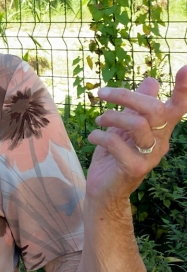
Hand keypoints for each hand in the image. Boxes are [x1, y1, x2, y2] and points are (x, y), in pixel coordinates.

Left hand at [87, 65, 186, 205]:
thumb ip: (137, 107)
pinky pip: (116, 143)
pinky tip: (93, 137)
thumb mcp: (124, 128)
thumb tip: (152, 80)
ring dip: (111, 116)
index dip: (183, 89)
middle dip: (126, 95)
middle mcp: (160, 142)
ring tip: (99, 120)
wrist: (104, 190)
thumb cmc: (114, 155)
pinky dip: (99, 135)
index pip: (177, 108)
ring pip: (137, 124)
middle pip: (155, 109)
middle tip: (102, 93)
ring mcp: (149, 156)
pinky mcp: (134, 168)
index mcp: (160, 130)